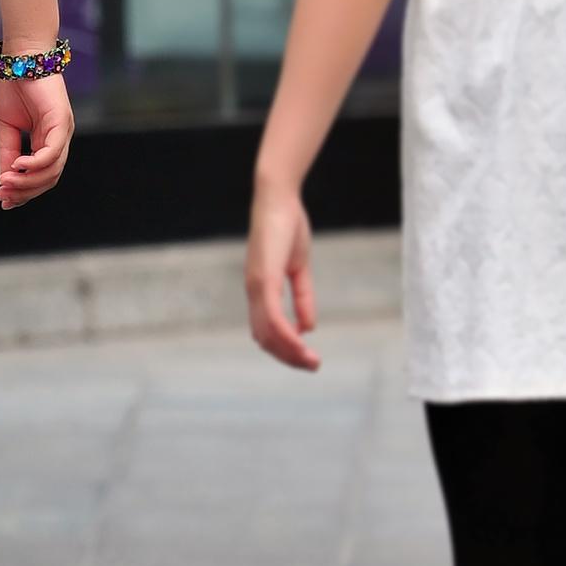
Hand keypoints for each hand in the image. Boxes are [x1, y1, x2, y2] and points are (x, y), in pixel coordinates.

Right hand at [0, 70, 72, 210]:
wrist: (19, 56)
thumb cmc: (13, 85)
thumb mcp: (7, 126)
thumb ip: (8, 151)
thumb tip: (5, 178)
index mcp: (47, 139)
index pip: (41, 176)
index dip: (23, 191)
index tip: (3, 200)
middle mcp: (59, 138)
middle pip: (49, 179)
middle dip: (24, 191)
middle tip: (2, 195)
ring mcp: (63, 130)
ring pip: (52, 170)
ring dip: (27, 181)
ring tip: (5, 182)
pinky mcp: (61, 121)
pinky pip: (51, 152)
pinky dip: (35, 164)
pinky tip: (17, 166)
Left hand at [246, 180, 318, 369]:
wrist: (278, 199)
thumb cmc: (287, 228)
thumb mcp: (298, 268)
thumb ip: (303, 297)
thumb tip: (307, 327)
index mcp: (259, 290)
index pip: (266, 330)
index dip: (284, 348)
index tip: (306, 358)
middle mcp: (253, 291)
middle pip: (265, 338)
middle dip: (288, 357)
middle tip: (312, 366)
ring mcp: (256, 286)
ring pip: (268, 332)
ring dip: (290, 351)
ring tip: (312, 361)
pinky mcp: (263, 278)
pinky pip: (273, 316)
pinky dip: (287, 334)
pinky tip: (302, 343)